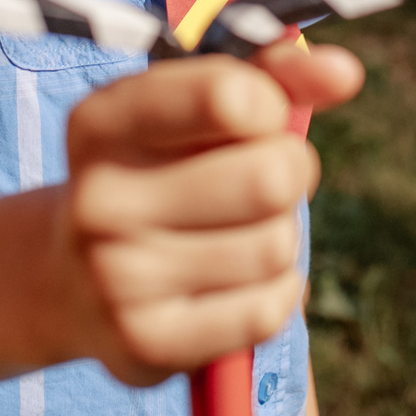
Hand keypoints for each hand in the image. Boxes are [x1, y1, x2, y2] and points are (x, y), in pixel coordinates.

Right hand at [49, 40, 363, 385]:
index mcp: (101, 123)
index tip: (256, 117)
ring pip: (276, 245)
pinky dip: (275, 291)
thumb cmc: (157, 173)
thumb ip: (271, 77)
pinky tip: (234, 282)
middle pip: (270, 177)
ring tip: (237, 233)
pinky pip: (269, 309)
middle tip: (264, 179)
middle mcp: (97, 199)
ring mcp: (116, 277)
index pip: (227, 96)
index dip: (270, 105)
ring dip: (279, 236)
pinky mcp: (147, 344)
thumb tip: (344, 72)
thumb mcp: (191, 110)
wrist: (70, 280)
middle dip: (289, 173)